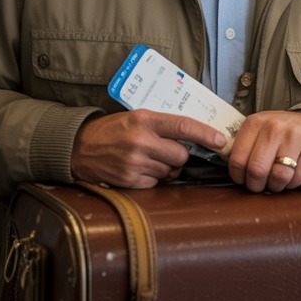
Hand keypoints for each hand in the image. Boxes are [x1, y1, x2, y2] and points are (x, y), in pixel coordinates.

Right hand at [70, 109, 226, 188]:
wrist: (80, 147)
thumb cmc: (113, 130)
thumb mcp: (137, 117)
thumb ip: (163, 124)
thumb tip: (196, 135)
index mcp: (145, 120)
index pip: (184, 126)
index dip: (206, 134)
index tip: (221, 140)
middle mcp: (140, 141)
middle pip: (181, 155)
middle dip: (179, 155)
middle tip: (166, 151)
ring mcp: (134, 162)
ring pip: (170, 171)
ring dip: (166, 168)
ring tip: (149, 158)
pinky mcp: (129, 180)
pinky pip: (157, 183)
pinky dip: (153, 178)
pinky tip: (140, 168)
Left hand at [225, 110, 300, 193]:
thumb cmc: (279, 134)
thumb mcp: (257, 132)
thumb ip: (242, 147)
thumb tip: (225, 167)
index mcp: (255, 123)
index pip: (237, 160)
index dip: (238, 177)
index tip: (243, 179)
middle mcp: (275, 126)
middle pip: (257, 170)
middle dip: (256, 185)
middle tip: (259, 185)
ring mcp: (296, 135)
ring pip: (278, 177)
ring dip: (275, 186)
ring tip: (276, 180)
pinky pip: (297, 179)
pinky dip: (293, 183)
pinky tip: (292, 175)